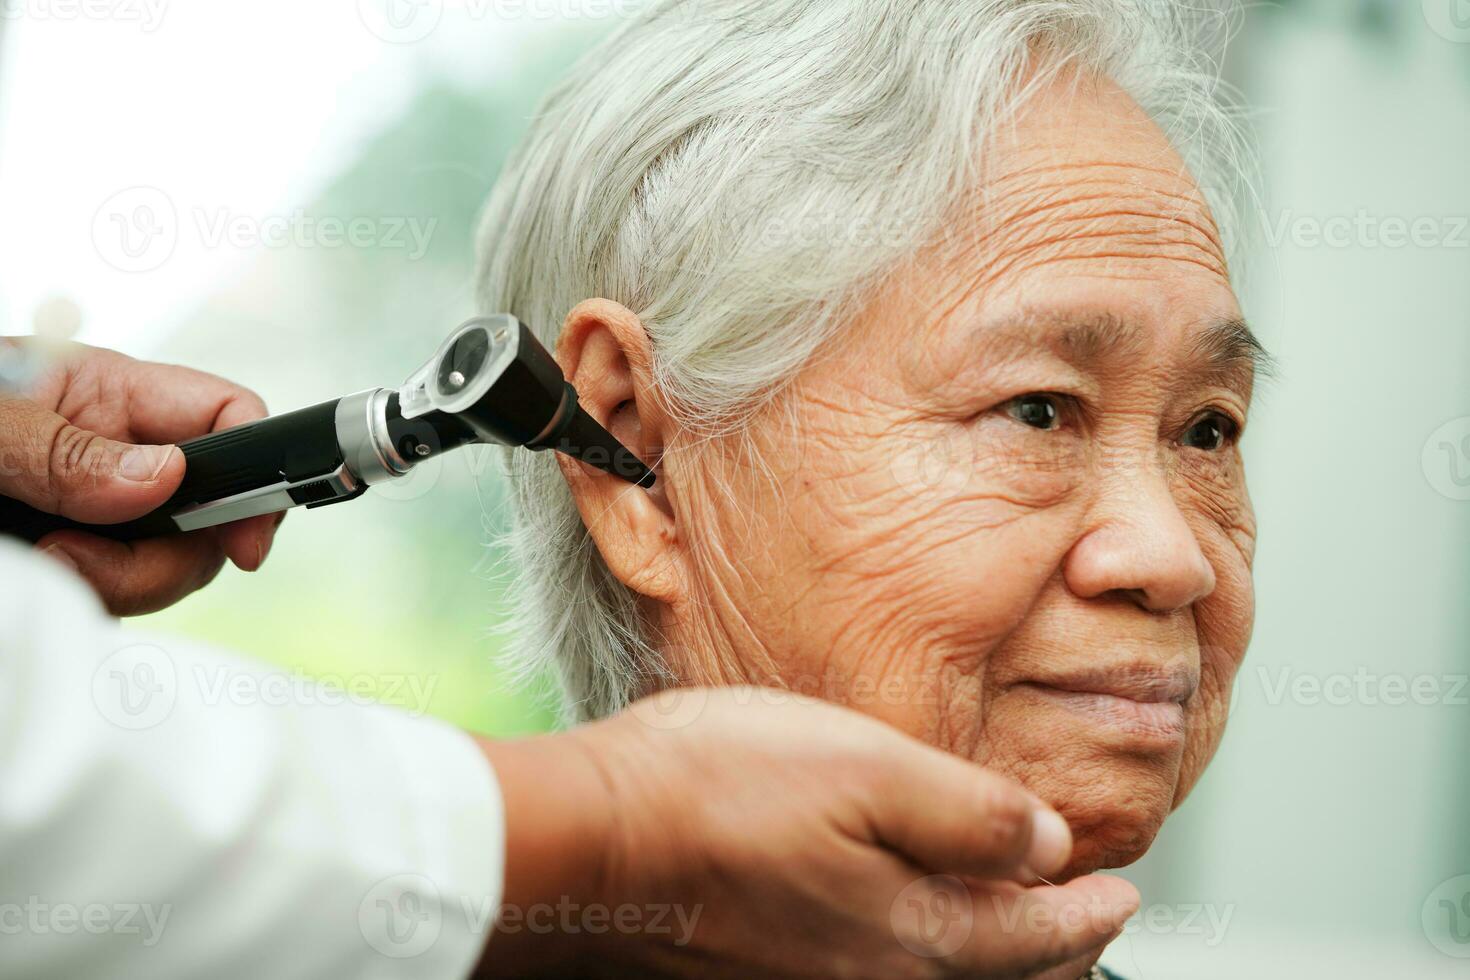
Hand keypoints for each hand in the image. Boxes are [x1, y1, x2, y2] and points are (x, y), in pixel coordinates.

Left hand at [0, 337, 278, 614]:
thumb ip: (67, 450)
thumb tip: (163, 478)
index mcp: (109, 392)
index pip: (229, 416)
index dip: (260, 471)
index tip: (245, 539)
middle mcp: (118, 451)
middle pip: (212, 514)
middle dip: (168, 556)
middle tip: (83, 562)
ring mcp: (101, 510)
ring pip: (170, 564)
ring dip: (119, 584)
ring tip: (45, 562)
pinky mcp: (78, 556)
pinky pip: (121, 593)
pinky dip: (93, 599)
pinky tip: (46, 578)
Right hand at [477, 689, 1138, 977]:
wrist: (593, 842)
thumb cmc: (719, 791)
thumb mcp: (867, 769)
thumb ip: (968, 814)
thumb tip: (1048, 844)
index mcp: (913, 933)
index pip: (1034, 934)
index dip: (1087, 911)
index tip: (1121, 892)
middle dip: (1055, 956)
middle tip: (1090, 928)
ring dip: (993, 967)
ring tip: (1017, 944)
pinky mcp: (764, 975)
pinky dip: (923, 965)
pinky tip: (903, 937)